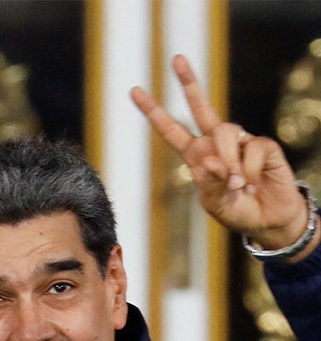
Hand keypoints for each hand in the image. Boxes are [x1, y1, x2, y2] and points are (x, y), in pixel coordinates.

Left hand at [131, 55, 311, 253]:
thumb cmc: (237, 210)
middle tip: (177, 59)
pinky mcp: (263, 145)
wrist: (268, 219)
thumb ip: (209, 184)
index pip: (170, 130)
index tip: (134, 91)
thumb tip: (212, 161)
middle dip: (189, 82)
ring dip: (228, 160)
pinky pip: (251, 149)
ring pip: (225, 131)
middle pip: (201, 107)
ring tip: (237, 184)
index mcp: (196, 155)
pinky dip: (250, 170)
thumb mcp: (214, 202)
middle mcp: (216, 143)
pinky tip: (254, 182)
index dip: (153, 112)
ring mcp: (240, 142)